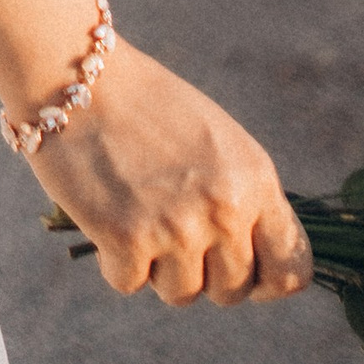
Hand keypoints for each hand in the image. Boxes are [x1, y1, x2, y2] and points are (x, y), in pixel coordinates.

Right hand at [34, 46, 312, 302]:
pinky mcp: (128, 239)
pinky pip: (128, 282)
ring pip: (180, 293)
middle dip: (201, 271)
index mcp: (255, 180)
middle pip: (231, 291)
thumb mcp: (215, 140)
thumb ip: (241, 196)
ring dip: (155, 266)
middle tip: (167, 227)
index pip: (291, 270)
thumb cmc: (142, 102)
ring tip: (133, 211)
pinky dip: (113, 259)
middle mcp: (226, 209)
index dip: (265, 280)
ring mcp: (178, 227)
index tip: (240, 272)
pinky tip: (103, 213)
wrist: (71, 70)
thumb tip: (252, 259)